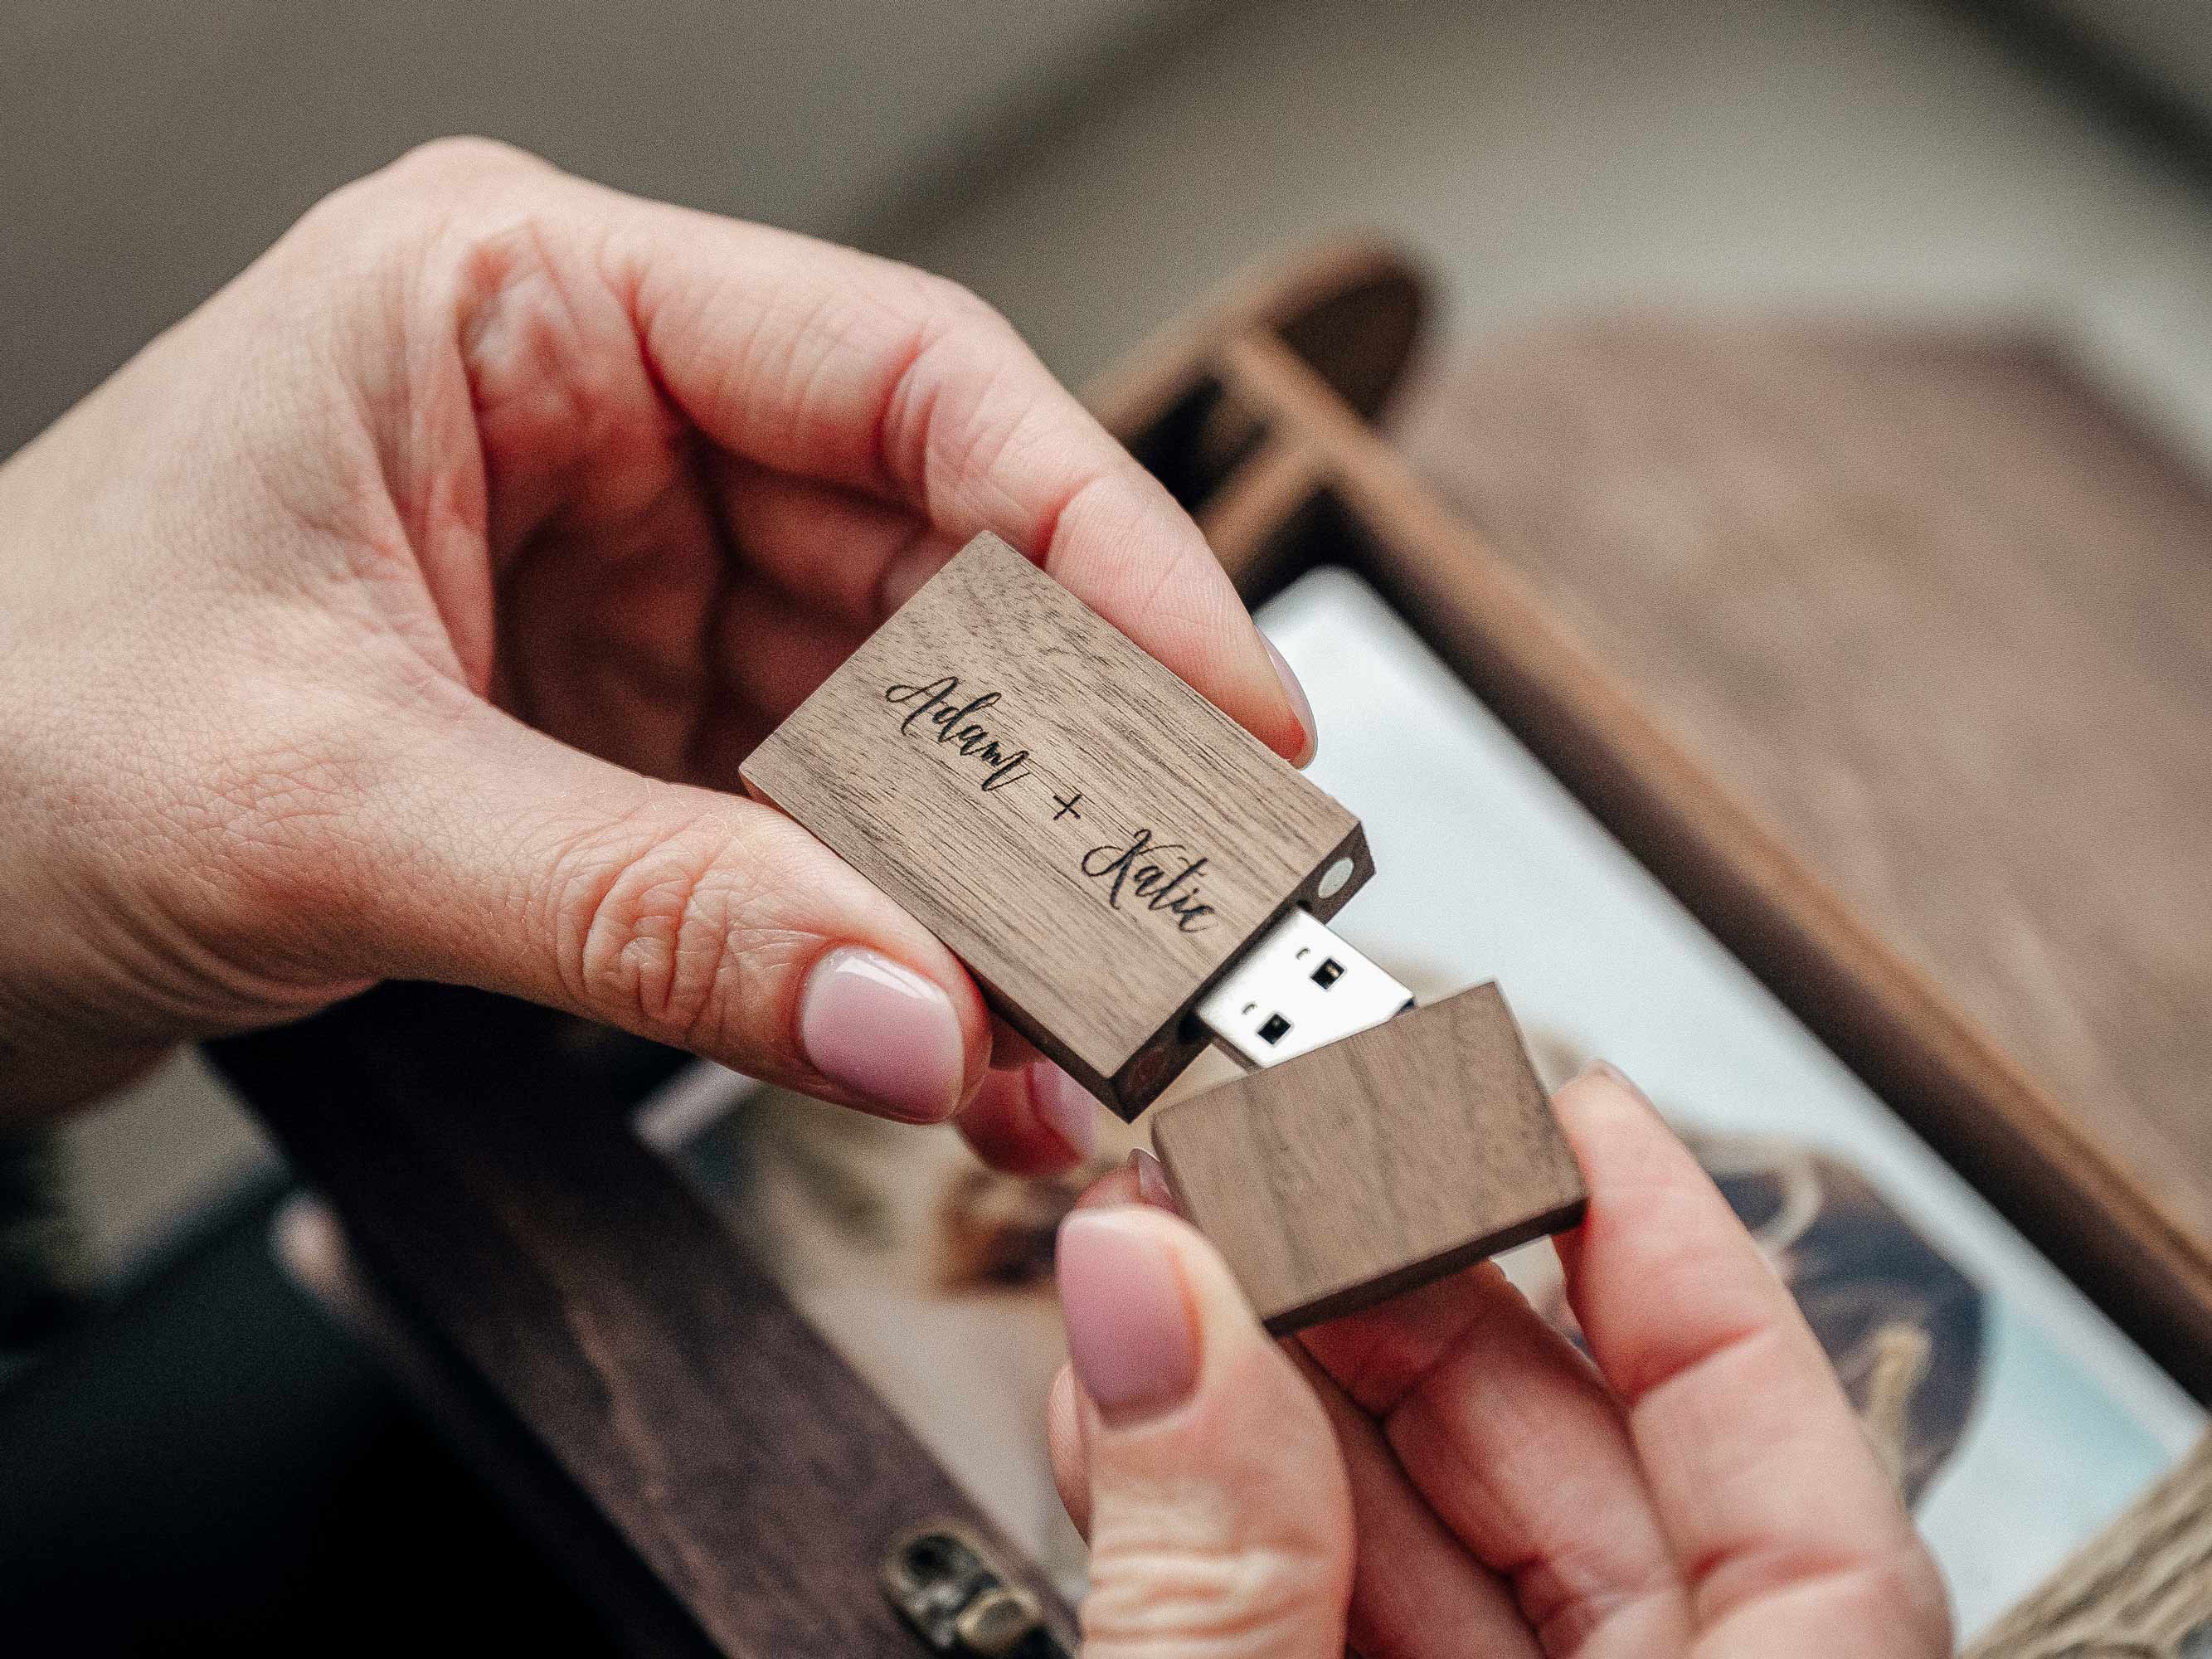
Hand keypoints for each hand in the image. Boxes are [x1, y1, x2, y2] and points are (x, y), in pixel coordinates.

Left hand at [0, 138, 1309, 1160]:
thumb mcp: (327, 806)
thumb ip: (643, 909)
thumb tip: (914, 1007)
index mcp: (516, 303)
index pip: (898, 377)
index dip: (1101, 536)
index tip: (1229, 701)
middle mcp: (599, 429)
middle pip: (929, 567)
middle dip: (1067, 758)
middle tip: (1188, 907)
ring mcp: (624, 589)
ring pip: (895, 720)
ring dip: (998, 885)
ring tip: (1086, 1018)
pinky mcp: (624, 735)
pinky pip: (821, 826)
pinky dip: (901, 938)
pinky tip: (970, 1029)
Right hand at [1051, 1065, 1951, 1656]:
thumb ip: (1214, 1572)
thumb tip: (1152, 1303)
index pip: (1806, 1509)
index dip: (1692, 1277)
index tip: (1581, 1110)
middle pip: (1587, 1494)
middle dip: (1397, 1312)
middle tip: (1265, 1179)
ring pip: (1448, 1567)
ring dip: (1277, 1418)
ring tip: (1155, 1289)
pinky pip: (1351, 1638)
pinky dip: (1242, 1540)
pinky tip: (1143, 1438)